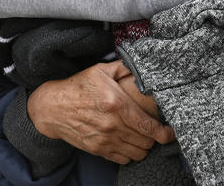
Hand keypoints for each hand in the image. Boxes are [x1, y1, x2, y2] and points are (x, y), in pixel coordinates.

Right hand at [26, 60, 172, 163]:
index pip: (149, 127)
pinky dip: (130, 154)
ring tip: (143, 137)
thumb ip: (124, 68)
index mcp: (117, 104)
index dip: (165, 133)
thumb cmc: (78, 87)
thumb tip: (142, 65)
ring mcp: (105, 140)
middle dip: (155, 137)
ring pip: (137, 153)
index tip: (170, 132)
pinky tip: (129, 143)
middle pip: (146, 142)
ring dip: (144, 147)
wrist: (53, 107)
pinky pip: (123, 159)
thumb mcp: (100, 71)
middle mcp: (113, 125)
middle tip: (154, 129)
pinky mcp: (98, 149)